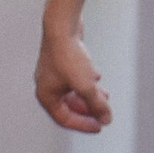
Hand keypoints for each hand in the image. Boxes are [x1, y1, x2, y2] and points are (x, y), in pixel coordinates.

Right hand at [35, 16, 111, 134]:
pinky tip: (97, 77)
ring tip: (104, 96)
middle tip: (102, 114)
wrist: (62, 26)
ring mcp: (52, 73)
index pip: (65, 118)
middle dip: (88, 110)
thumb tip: (106, 119)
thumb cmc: (68, 56)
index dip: (83, 125)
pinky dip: (86, 81)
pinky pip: (73, 77)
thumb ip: (97, 104)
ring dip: (89, 95)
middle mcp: (46, 86)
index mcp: (46, 96)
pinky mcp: (60, 61)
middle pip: (68, 106)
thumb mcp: (86, 86)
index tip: (99, 126)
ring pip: (72, 91)